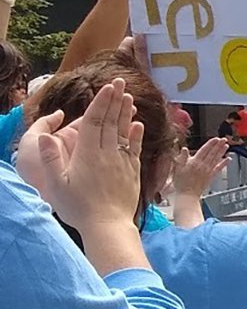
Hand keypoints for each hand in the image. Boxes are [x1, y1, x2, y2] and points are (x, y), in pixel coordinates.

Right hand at [16, 80, 142, 228]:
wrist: (107, 227)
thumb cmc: (78, 208)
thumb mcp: (57, 185)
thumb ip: (51, 159)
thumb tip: (46, 136)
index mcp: (88, 154)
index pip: (95, 122)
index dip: (101, 102)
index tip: (107, 87)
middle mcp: (107, 155)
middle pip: (111, 122)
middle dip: (115, 100)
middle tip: (119, 81)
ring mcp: (122, 163)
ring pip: (125, 132)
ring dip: (126, 113)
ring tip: (129, 96)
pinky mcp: (132, 173)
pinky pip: (135, 149)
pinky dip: (136, 135)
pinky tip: (138, 124)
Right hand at [171, 136, 231, 199]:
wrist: (187, 195)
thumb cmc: (181, 183)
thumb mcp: (177, 169)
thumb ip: (182, 158)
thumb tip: (184, 149)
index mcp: (195, 162)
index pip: (204, 150)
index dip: (211, 144)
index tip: (216, 139)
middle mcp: (203, 166)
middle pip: (212, 153)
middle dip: (218, 145)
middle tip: (224, 139)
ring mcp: (208, 171)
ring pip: (216, 159)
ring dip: (222, 152)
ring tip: (226, 146)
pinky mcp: (211, 176)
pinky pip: (219, 168)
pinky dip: (224, 163)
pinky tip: (228, 159)